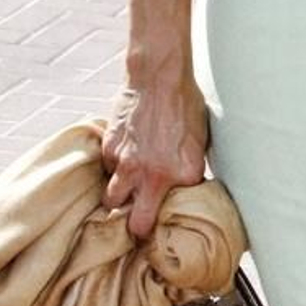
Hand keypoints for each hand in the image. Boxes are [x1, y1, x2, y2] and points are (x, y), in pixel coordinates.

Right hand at [102, 80, 208, 241]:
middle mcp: (155, 176)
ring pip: (113, 202)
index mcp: (185, 175)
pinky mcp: (110, 151)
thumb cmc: (184, 104)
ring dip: (119, 200)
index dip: (172, 217)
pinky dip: (112, 170)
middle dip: (138, 230)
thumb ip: (188, 170)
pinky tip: (122, 159)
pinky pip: (106, 172)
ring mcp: (128, 165)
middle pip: (138, 225)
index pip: (177, 214)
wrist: (158, 76)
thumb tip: (182, 189)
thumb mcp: (199, 141)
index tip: (169, 221)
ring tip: (125, 195)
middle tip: (140, 227)